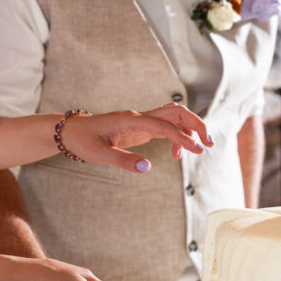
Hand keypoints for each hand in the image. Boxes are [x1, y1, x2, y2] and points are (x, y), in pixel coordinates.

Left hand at [59, 104, 212, 173]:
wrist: (72, 131)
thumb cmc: (84, 140)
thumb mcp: (99, 154)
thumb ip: (124, 160)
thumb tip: (147, 168)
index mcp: (131, 120)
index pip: (164, 125)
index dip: (182, 137)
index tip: (198, 151)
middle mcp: (139, 116)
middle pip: (176, 112)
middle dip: (195, 125)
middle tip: (209, 145)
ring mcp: (141, 120)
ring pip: (173, 117)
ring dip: (190, 129)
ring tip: (199, 150)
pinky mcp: (141, 127)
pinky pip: (166, 126)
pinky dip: (178, 136)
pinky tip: (177, 153)